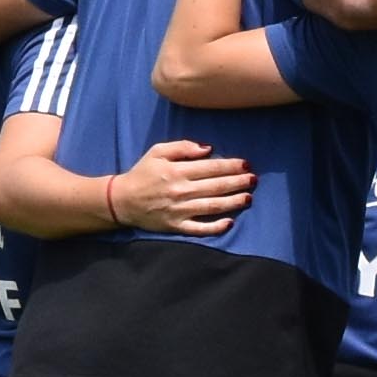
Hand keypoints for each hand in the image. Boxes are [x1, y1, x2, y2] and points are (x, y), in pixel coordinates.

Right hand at [109, 140, 253, 234]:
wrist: (122, 200)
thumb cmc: (142, 173)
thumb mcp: (158, 151)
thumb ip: (183, 147)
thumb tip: (208, 149)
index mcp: (177, 171)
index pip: (211, 168)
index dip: (231, 166)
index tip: (246, 164)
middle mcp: (181, 190)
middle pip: (216, 186)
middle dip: (238, 182)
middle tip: (254, 179)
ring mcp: (179, 210)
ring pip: (212, 206)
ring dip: (233, 202)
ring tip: (248, 197)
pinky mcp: (176, 226)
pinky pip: (199, 229)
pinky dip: (215, 227)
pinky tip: (229, 223)